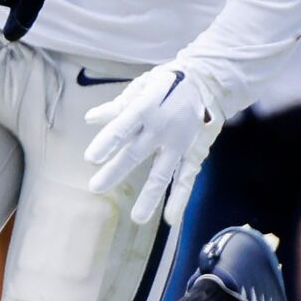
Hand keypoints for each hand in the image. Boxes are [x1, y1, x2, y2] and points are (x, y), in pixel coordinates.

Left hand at [86, 64, 222, 225]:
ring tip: (137, 218)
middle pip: (136, 153)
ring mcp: (180, 143)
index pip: (123, 127)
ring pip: (163, 173)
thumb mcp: (143, 86)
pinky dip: (180, 198)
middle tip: (95, 188)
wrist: (210, 82)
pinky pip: (186, 178)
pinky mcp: (193, 152)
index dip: (108, 142)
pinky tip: (170, 218)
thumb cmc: (170, 83)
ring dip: (150, 196)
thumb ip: (117, 106)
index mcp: (147, 107)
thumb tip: (90, 119)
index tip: (91, 158)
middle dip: (115, 171)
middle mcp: (163, 128)